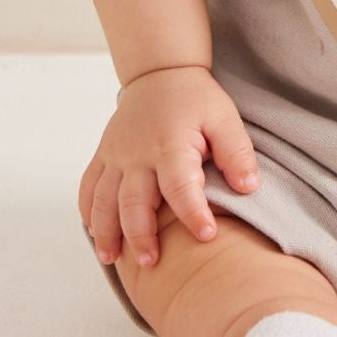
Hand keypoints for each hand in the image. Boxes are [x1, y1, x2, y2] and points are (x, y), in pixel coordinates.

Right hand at [77, 64, 260, 269]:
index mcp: (171, 144)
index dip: (193, 213)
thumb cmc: (195, 100)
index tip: (206, 236)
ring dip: (106, 231)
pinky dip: (88, 212)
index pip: (180, 186)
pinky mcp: (104, 155)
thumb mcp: (224, 118)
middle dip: (140, 235)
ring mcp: (116, 154)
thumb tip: (248, 188)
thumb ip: (237, 153)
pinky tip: (96, 234)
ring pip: (103, 199)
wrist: (160, 73)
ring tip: (113, 259)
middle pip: (133, 200)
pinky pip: (88, 186)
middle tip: (152, 263)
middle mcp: (137, 153)